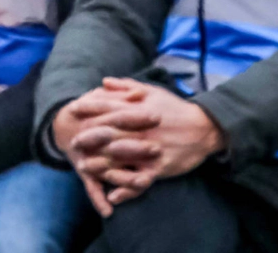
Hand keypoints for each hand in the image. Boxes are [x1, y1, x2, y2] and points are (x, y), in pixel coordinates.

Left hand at [72, 78, 225, 209]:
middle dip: (90, 138)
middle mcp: (142, 129)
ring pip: (122, 158)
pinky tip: (113, 195)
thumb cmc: (175, 109)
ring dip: (102, 164)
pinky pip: (141, 179)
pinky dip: (127, 188)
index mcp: (139, 110)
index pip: (110, 107)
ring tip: (85, 168)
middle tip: (73, 142)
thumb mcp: (153, 92)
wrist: (204, 128)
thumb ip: (127, 87)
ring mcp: (151, 149)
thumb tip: (103, 82)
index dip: (90, 108)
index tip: (72, 109)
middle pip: (112, 133)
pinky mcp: (160, 167)